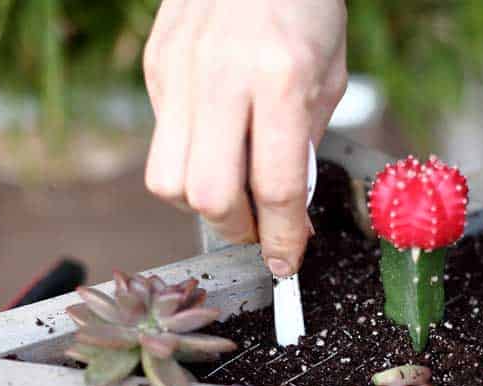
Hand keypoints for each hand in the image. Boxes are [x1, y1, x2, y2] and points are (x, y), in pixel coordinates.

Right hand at [142, 0, 347, 275]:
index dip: (282, 239)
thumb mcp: (328, 76)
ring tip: (233, 189)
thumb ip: (302, 143)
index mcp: (279, 79)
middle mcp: (220, 77)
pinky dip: (191, 159)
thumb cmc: (304, 5)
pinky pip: (162, 141)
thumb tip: (286, 207)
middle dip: (237, 229)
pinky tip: (216, 140)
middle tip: (260, 227)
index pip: (274, 187)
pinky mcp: (154, 68)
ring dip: (202, 203)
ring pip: (167, 181)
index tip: (286, 263)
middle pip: (208, 195)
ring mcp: (178, 72)